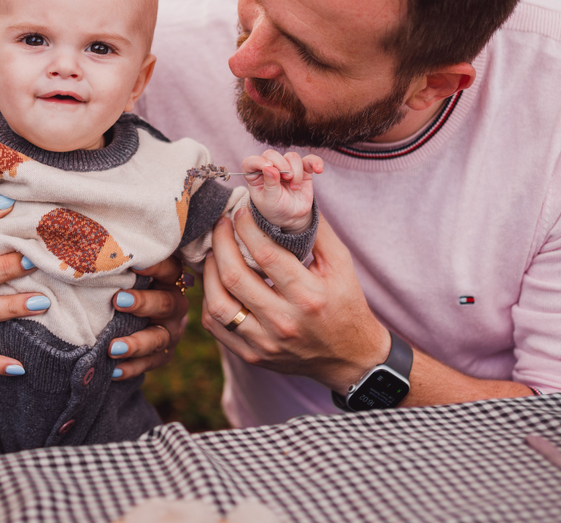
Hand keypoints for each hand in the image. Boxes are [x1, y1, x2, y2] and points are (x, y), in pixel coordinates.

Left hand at [108, 255, 189, 379]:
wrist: (142, 316)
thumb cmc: (127, 283)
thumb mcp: (128, 271)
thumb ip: (118, 262)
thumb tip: (83, 246)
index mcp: (168, 279)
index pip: (169, 269)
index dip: (155, 266)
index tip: (134, 264)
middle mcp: (174, 303)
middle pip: (165, 303)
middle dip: (142, 303)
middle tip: (117, 301)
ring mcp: (170, 331)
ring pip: (158, 338)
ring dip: (136, 343)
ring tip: (112, 348)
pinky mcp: (163, 354)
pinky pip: (150, 363)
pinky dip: (132, 368)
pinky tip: (114, 371)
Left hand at [201, 207, 386, 392]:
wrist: (350, 358)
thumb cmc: (346, 305)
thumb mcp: (341, 265)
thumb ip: (317, 232)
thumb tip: (291, 201)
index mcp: (309, 296)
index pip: (267, 255)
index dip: (247, 228)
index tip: (240, 212)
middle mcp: (284, 322)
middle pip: (235, 277)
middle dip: (220, 243)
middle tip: (220, 225)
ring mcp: (265, 342)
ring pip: (218, 305)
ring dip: (210, 272)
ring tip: (214, 253)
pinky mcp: (252, 355)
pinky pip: (216, 327)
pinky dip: (210, 301)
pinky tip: (217, 283)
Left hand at [242, 150, 322, 232]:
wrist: (291, 217)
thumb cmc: (275, 208)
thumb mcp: (269, 200)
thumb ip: (269, 184)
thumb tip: (269, 167)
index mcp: (255, 175)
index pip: (250, 162)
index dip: (258, 162)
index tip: (269, 168)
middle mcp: (269, 167)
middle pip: (272, 154)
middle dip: (281, 165)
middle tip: (286, 179)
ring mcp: (287, 166)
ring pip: (292, 156)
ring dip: (296, 171)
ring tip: (295, 187)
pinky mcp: (303, 169)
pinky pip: (310, 160)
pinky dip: (315, 162)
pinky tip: (318, 170)